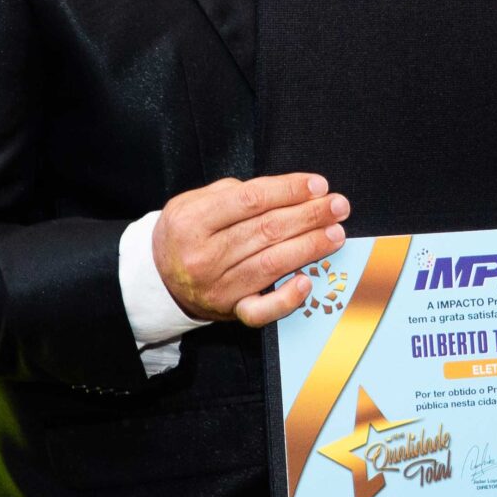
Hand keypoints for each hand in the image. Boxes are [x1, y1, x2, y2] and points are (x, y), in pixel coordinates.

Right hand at [152, 173, 346, 327]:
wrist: (158, 277)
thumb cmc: (186, 233)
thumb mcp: (193, 202)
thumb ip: (232, 192)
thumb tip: (284, 190)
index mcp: (192, 222)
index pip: (250, 200)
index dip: (288, 191)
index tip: (318, 185)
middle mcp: (203, 256)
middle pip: (266, 230)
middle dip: (309, 216)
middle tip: (338, 205)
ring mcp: (217, 287)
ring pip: (271, 264)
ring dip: (310, 247)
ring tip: (335, 232)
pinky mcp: (229, 311)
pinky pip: (261, 310)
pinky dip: (287, 299)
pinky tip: (308, 281)